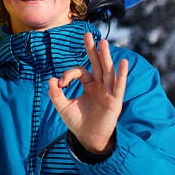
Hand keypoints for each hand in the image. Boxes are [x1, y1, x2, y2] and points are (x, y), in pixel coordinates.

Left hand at [47, 32, 127, 154]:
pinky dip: (121, 75)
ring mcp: (108, 93)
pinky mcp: (115, 101)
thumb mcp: (63, 106)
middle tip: (88, 35)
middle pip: (97, 64)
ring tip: (103, 43)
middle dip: (92, 50)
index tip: (61, 84)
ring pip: (108, 72)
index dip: (69, 74)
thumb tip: (51, 79)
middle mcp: (100, 86)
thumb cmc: (78, 122)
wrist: (87, 139)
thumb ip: (55, 93)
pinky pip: (119, 86)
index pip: (81, 71)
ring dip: (106, 58)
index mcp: (89, 85)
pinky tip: (123, 63)